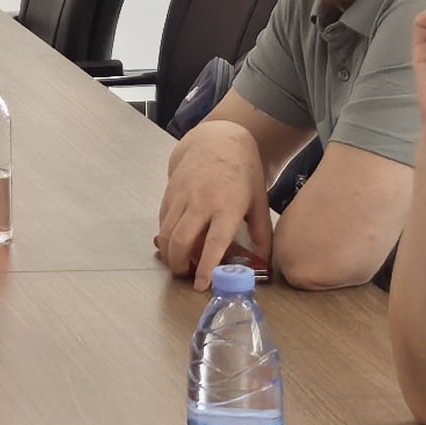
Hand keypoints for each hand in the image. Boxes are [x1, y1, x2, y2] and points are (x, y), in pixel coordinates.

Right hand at [153, 127, 265, 288]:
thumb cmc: (243, 171)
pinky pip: (163, 220)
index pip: (213, 243)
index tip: (201, 285)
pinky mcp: (170, 191)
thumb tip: (263, 262)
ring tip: (177, 264)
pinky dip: (165, 236)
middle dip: (179, 264)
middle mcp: (201, 201)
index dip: (206, 267)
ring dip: (168, 253)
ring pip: (166, 232)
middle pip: (181, 240)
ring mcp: (182, 195)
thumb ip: (261, 234)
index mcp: (228, 206)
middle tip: (185, 275)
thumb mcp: (259, 202)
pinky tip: (173, 243)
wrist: (219, 139)